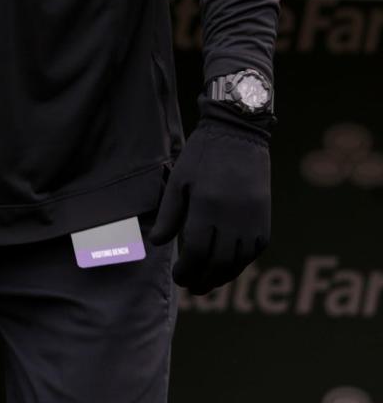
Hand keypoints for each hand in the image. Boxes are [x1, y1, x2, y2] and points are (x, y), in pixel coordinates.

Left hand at [149, 103, 270, 294]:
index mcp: (207, 208)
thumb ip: (169, 214)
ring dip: (222, 277)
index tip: (178, 276)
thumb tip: (157, 243)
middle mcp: (232, 219)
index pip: (197, 254)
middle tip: (191, 287)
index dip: (187, 271)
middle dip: (203, 281)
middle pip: (218, 264)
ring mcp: (252, 221)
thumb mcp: (179, 179)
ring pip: (238, 262)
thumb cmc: (203, 155)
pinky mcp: (264, 220)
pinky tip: (228, 266)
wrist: (239, 134)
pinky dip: (240, 264)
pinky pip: (254, 252)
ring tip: (207, 282)